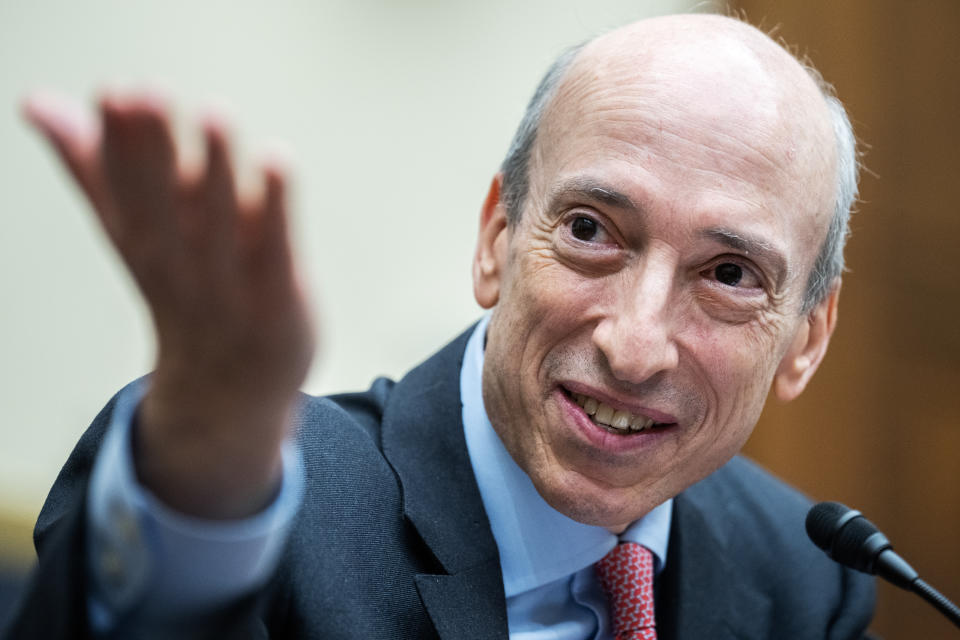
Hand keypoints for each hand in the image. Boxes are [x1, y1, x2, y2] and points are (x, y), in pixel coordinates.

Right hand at [23, 91, 314, 517]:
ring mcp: (230, 285)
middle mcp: (180, 263)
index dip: (117, 144)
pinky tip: (280, 159)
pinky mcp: (280, 300)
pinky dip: (279, 212)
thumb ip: (92, 166)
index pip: (123, 189)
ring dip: (216, 172)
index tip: (112, 91)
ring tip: (214, 113)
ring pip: (221, 226)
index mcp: (142, 239)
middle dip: (155, 151)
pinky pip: (277, 252)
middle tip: (145, 92)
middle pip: (164, 205)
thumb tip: (34, 100)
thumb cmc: (183, 291)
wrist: (227, 391)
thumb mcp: (130, 233)